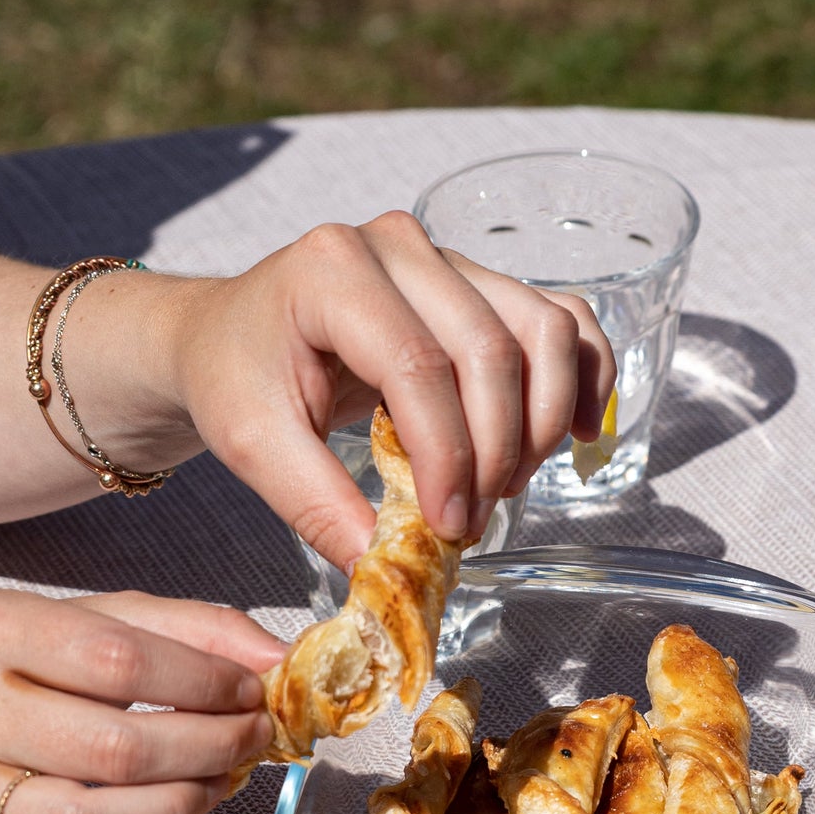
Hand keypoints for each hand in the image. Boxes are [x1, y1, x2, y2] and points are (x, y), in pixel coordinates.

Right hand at [0, 590, 281, 813]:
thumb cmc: (28, 670)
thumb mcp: (99, 620)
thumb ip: (192, 629)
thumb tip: (279, 660)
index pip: (121, 659)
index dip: (205, 683)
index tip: (251, 694)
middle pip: (112, 748)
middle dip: (208, 750)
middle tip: (250, 743)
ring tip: (211, 790)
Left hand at [150, 213, 616, 565]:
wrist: (232, 333)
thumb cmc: (238, 375)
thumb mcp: (253, 446)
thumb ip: (317, 504)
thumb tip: (388, 567)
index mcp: (333, 270)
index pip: (418, 367)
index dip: (447, 456)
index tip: (449, 525)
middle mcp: (399, 246)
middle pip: (491, 350)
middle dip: (496, 450)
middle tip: (473, 519)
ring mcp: (449, 258)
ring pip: (542, 330)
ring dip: (543, 420)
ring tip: (508, 484)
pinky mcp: (482, 282)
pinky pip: (562, 320)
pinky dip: (582, 378)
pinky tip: (576, 436)